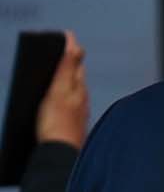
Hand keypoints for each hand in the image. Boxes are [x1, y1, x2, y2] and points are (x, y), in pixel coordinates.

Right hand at [35, 32, 88, 148]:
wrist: (60, 155)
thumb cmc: (57, 122)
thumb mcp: (59, 91)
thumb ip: (67, 68)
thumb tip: (76, 44)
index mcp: (79, 88)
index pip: (76, 63)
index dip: (69, 49)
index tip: (63, 36)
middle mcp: (82, 99)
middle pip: (75, 76)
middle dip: (68, 63)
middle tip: (58, 50)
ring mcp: (77, 112)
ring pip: (72, 90)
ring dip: (65, 79)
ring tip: (54, 71)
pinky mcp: (71, 124)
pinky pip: (68, 104)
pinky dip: (62, 96)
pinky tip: (55, 99)